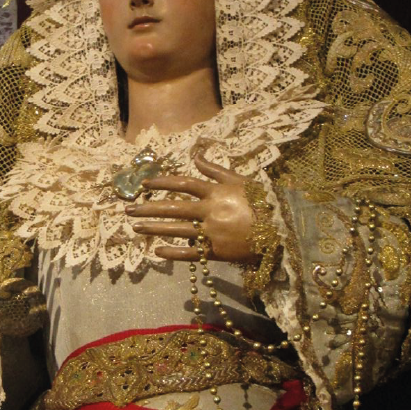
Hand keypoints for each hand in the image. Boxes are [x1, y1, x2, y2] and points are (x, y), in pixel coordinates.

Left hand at [127, 155, 258, 262]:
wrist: (281, 229)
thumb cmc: (261, 201)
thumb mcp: (239, 180)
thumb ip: (215, 170)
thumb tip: (196, 156)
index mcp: (215, 191)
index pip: (182, 184)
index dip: (161, 183)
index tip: (144, 184)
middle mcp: (209, 210)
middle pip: (172, 207)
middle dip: (148, 207)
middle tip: (129, 209)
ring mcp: (211, 232)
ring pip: (176, 229)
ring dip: (154, 228)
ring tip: (136, 227)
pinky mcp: (216, 251)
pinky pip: (190, 253)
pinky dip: (173, 253)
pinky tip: (157, 252)